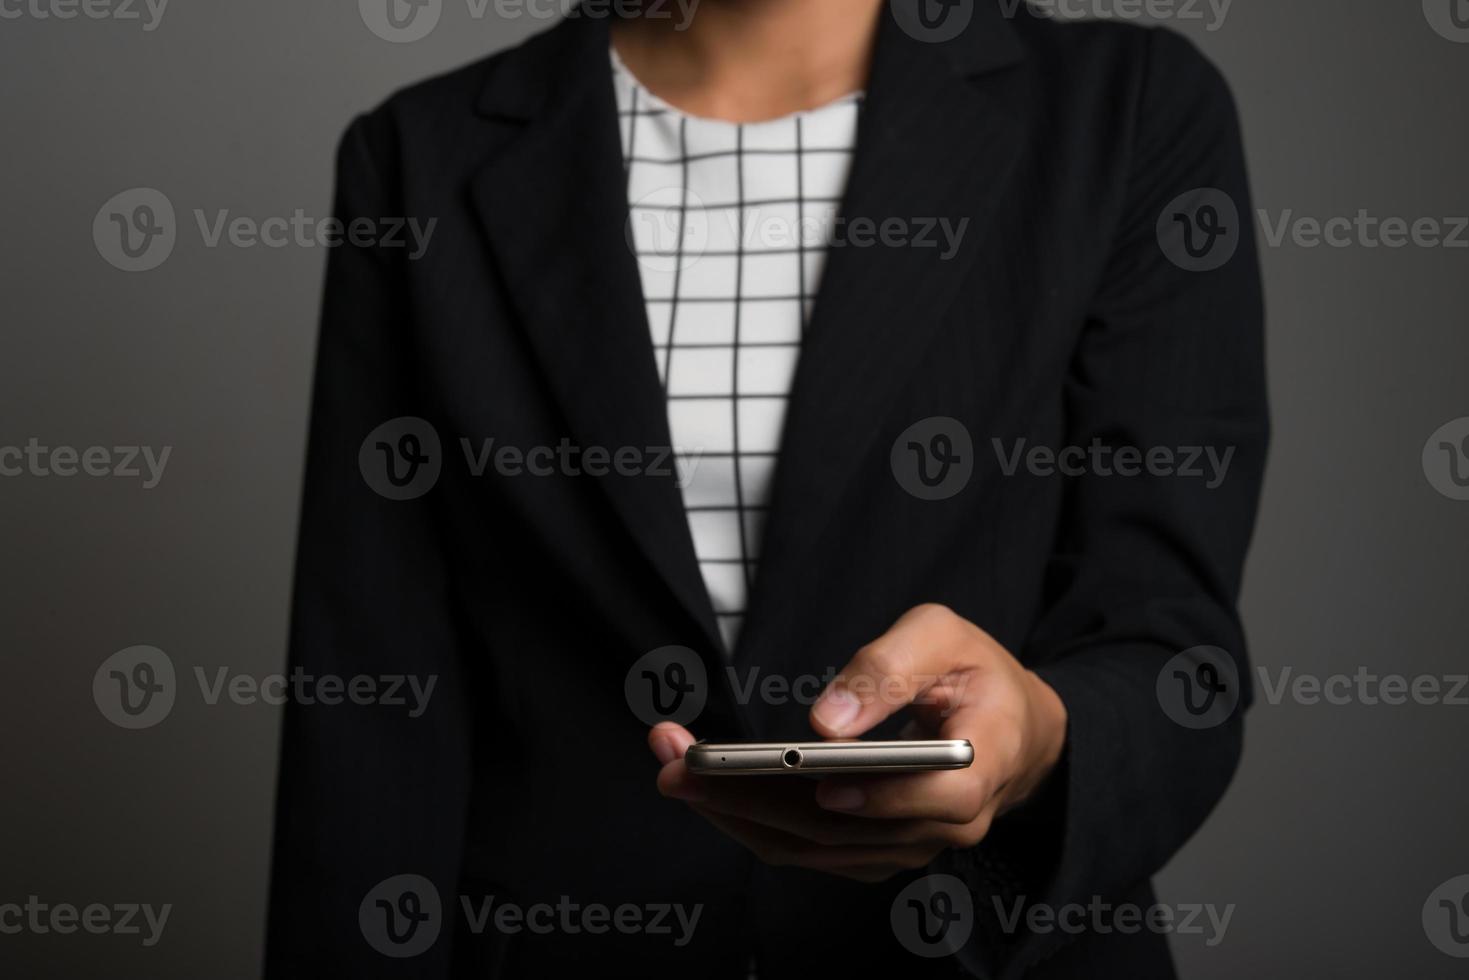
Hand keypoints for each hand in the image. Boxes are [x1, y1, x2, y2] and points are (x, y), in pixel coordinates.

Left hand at [649, 604, 1067, 881]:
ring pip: (811, 847)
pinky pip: (803, 848)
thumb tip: (827, 721)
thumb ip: (890, 667)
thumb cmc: (971, 672)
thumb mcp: (943, 637)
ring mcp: (904, 846)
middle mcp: (942, 825)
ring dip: (734, 812)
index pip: (933, 800)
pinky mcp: (870, 851)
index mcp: (978, 768)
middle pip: (844, 830)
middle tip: (680, 762)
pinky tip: (704, 788)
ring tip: (672, 768)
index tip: (818, 782)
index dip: (877, 798)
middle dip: (753, 798)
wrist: (1006, 727)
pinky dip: (749, 820)